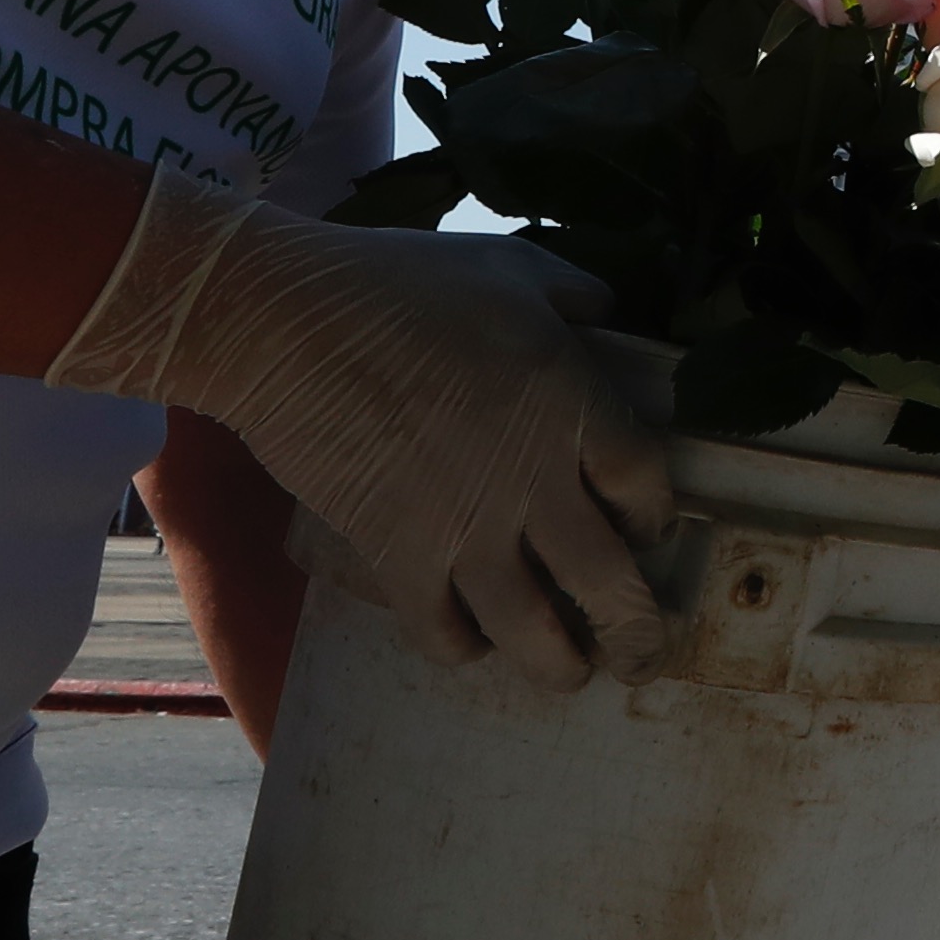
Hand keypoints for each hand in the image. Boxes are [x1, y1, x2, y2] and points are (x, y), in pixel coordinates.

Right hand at [50, 165, 676, 688]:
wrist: (285, 323)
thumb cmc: (398, 283)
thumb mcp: (510, 265)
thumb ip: (572, 293)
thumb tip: (604, 311)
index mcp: (572, 406)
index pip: (645, 487)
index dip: (653, 519)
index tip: (647, 533)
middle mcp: (533, 481)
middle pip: (607, 579)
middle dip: (634, 630)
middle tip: (644, 655)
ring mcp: (465, 529)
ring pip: (532, 629)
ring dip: (559, 663)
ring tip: (570, 673)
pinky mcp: (397, 558)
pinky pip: (443, 632)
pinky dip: (462, 648)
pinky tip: (471, 641)